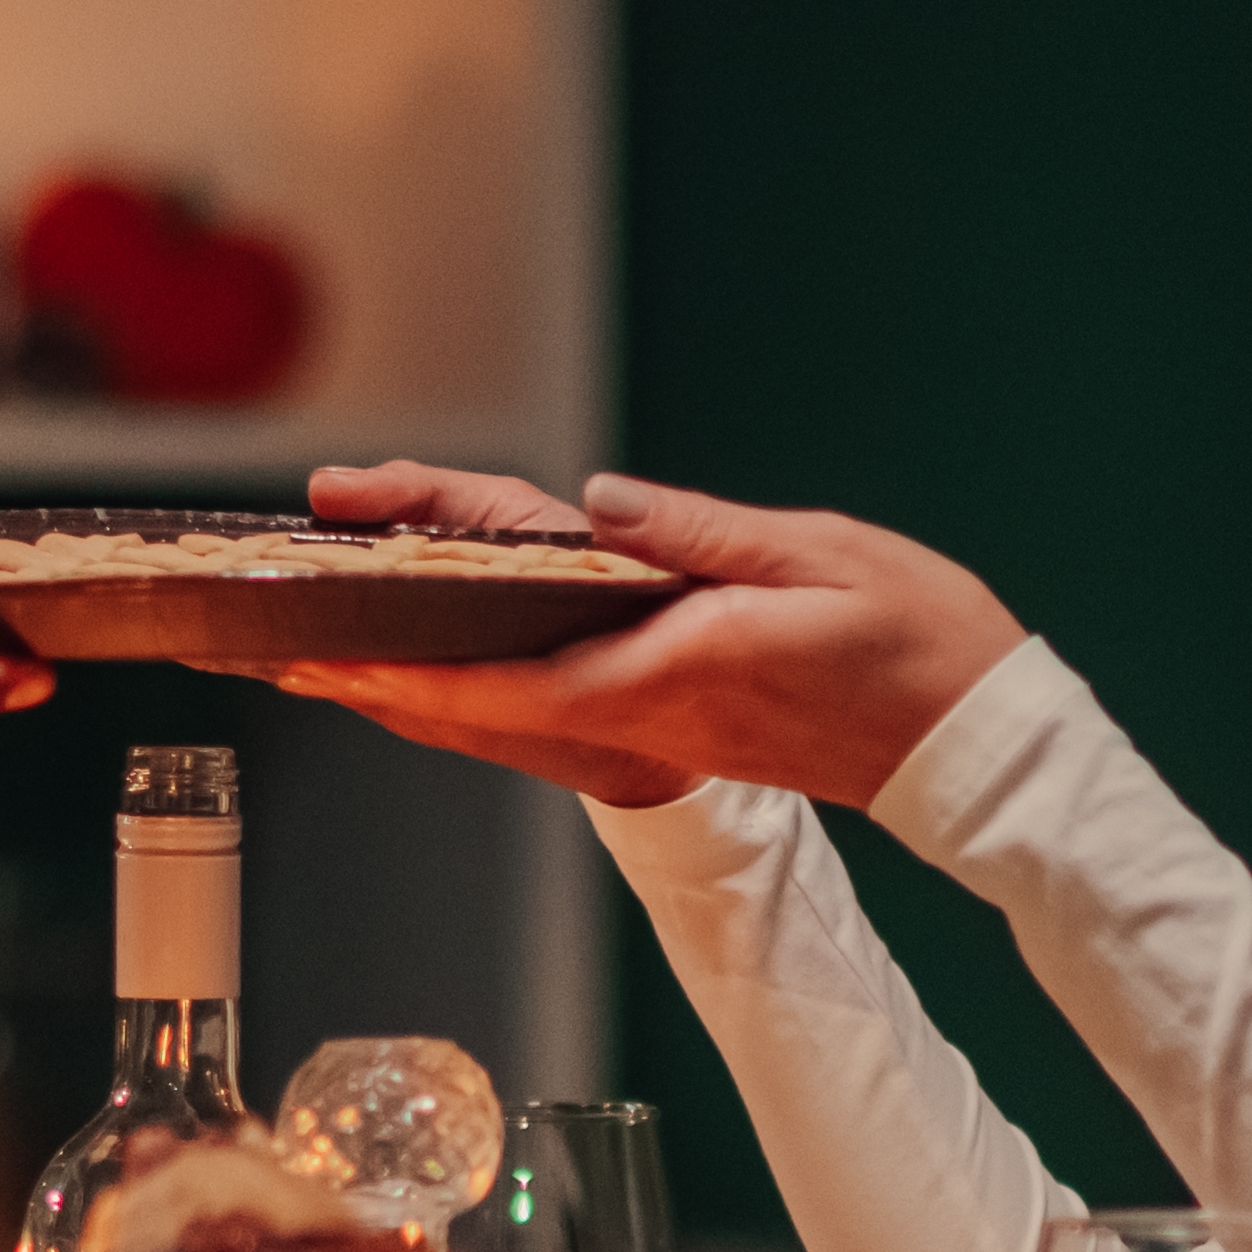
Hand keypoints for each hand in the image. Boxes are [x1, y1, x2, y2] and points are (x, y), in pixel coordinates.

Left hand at [260, 465, 1025, 813]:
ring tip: (323, 666)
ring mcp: (659, 738)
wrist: (976, 748)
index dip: (410, 671)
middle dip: (376, 684)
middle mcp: (650, 719)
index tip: (328, 658)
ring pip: (507, 728)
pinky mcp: (674, 736)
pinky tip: (439, 682)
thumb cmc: (918, 643)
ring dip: (413, 699)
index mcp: (675, 673)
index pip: (513, 681)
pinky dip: (478, 702)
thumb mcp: (822, 559)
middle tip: (276, 660)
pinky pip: (550, 724)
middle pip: (484, 714)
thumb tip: (601, 504)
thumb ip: (702, 535)